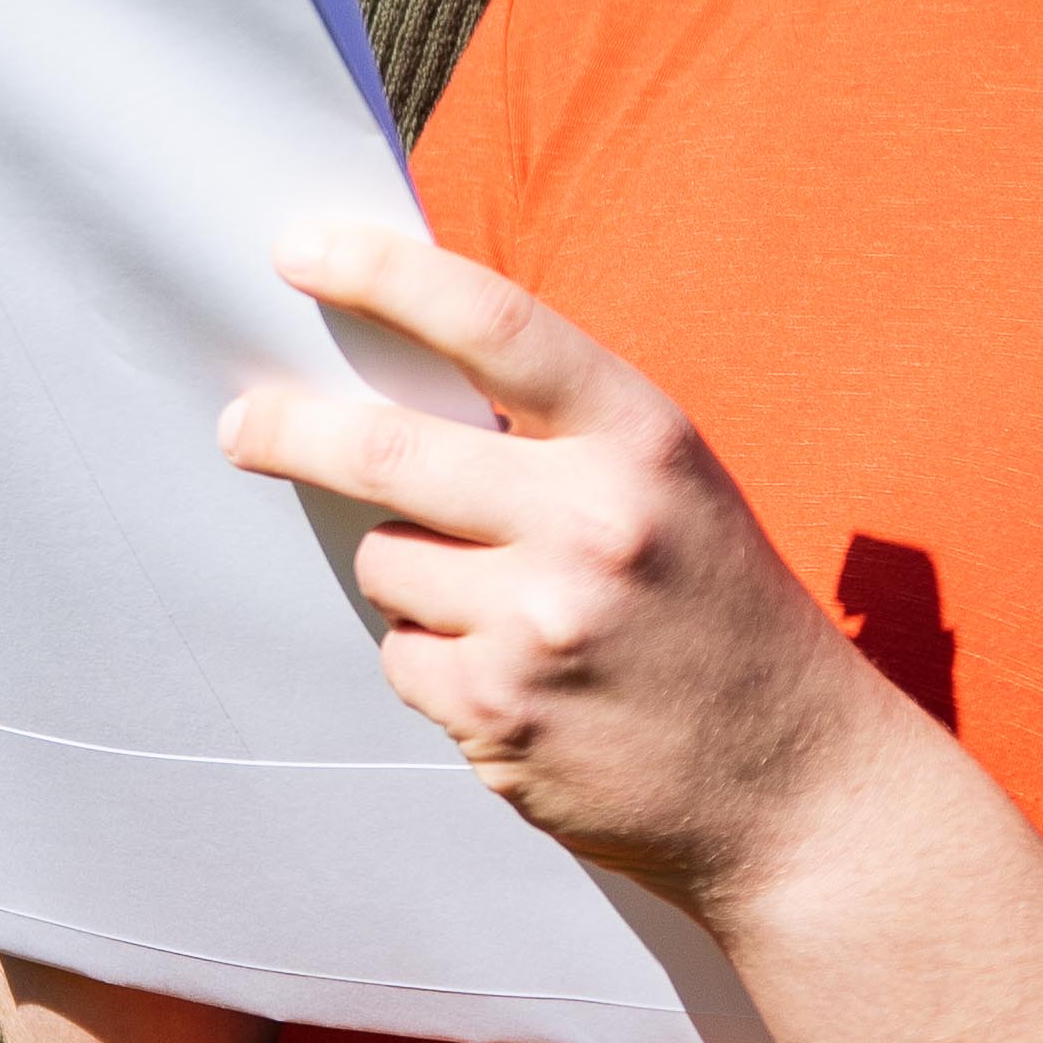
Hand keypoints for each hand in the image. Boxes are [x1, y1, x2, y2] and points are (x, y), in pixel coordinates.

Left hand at [211, 224, 930, 923]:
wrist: (799, 791)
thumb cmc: (720, 619)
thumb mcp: (670, 489)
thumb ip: (554, 436)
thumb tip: (386, 388)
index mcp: (643, 440)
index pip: (491, 322)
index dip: (381, 274)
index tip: (300, 252)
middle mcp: (593, 524)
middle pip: (384, 450)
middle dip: (288, 430)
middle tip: (243, 425)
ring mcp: (542, 626)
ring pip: (389, 566)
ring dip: (413, 579)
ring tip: (507, 614)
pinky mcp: (501, 716)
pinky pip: (404, 659)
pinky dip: (437, 665)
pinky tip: (519, 683)